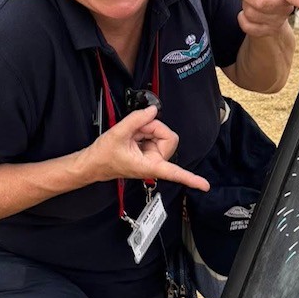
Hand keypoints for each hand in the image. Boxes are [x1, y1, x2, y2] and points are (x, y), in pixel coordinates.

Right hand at [89, 106, 209, 190]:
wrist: (93, 162)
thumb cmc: (103, 156)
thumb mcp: (118, 134)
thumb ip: (137, 120)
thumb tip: (152, 111)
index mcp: (149, 166)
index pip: (175, 173)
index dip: (191, 179)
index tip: (205, 186)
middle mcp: (154, 163)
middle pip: (169, 138)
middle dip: (154, 129)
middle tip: (137, 130)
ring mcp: (153, 156)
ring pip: (162, 134)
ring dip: (147, 129)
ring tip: (132, 135)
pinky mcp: (150, 150)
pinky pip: (155, 134)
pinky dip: (144, 130)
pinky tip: (133, 136)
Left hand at [230, 0, 298, 38]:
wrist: (263, 7)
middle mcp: (285, 6)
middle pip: (261, 2)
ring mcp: (277, 21)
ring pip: (251, 14)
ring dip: (244, 5)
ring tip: (251, 0)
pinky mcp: (267, 32)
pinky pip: (246, 26)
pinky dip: (241, 18)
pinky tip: (248, 13)